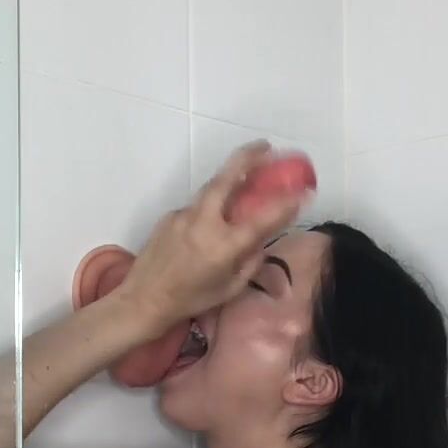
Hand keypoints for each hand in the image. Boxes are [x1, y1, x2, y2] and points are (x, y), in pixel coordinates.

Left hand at [117, 140, 306, 333]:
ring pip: (211, 189)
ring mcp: (184, 215)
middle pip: (228, 179)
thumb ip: (250, 261)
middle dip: (248, 157)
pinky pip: (197, 207)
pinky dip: (210, 208)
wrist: (144, 299)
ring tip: (247, 173)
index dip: (286, 203)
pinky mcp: (170, 215)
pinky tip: (211, 222)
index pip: (263, 218)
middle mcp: (204, 224)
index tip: (303, 191)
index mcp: (224, 246)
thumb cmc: (191, 300)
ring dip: (231, 177)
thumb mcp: (230, 288)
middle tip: (267, 147)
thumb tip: (261, 240)